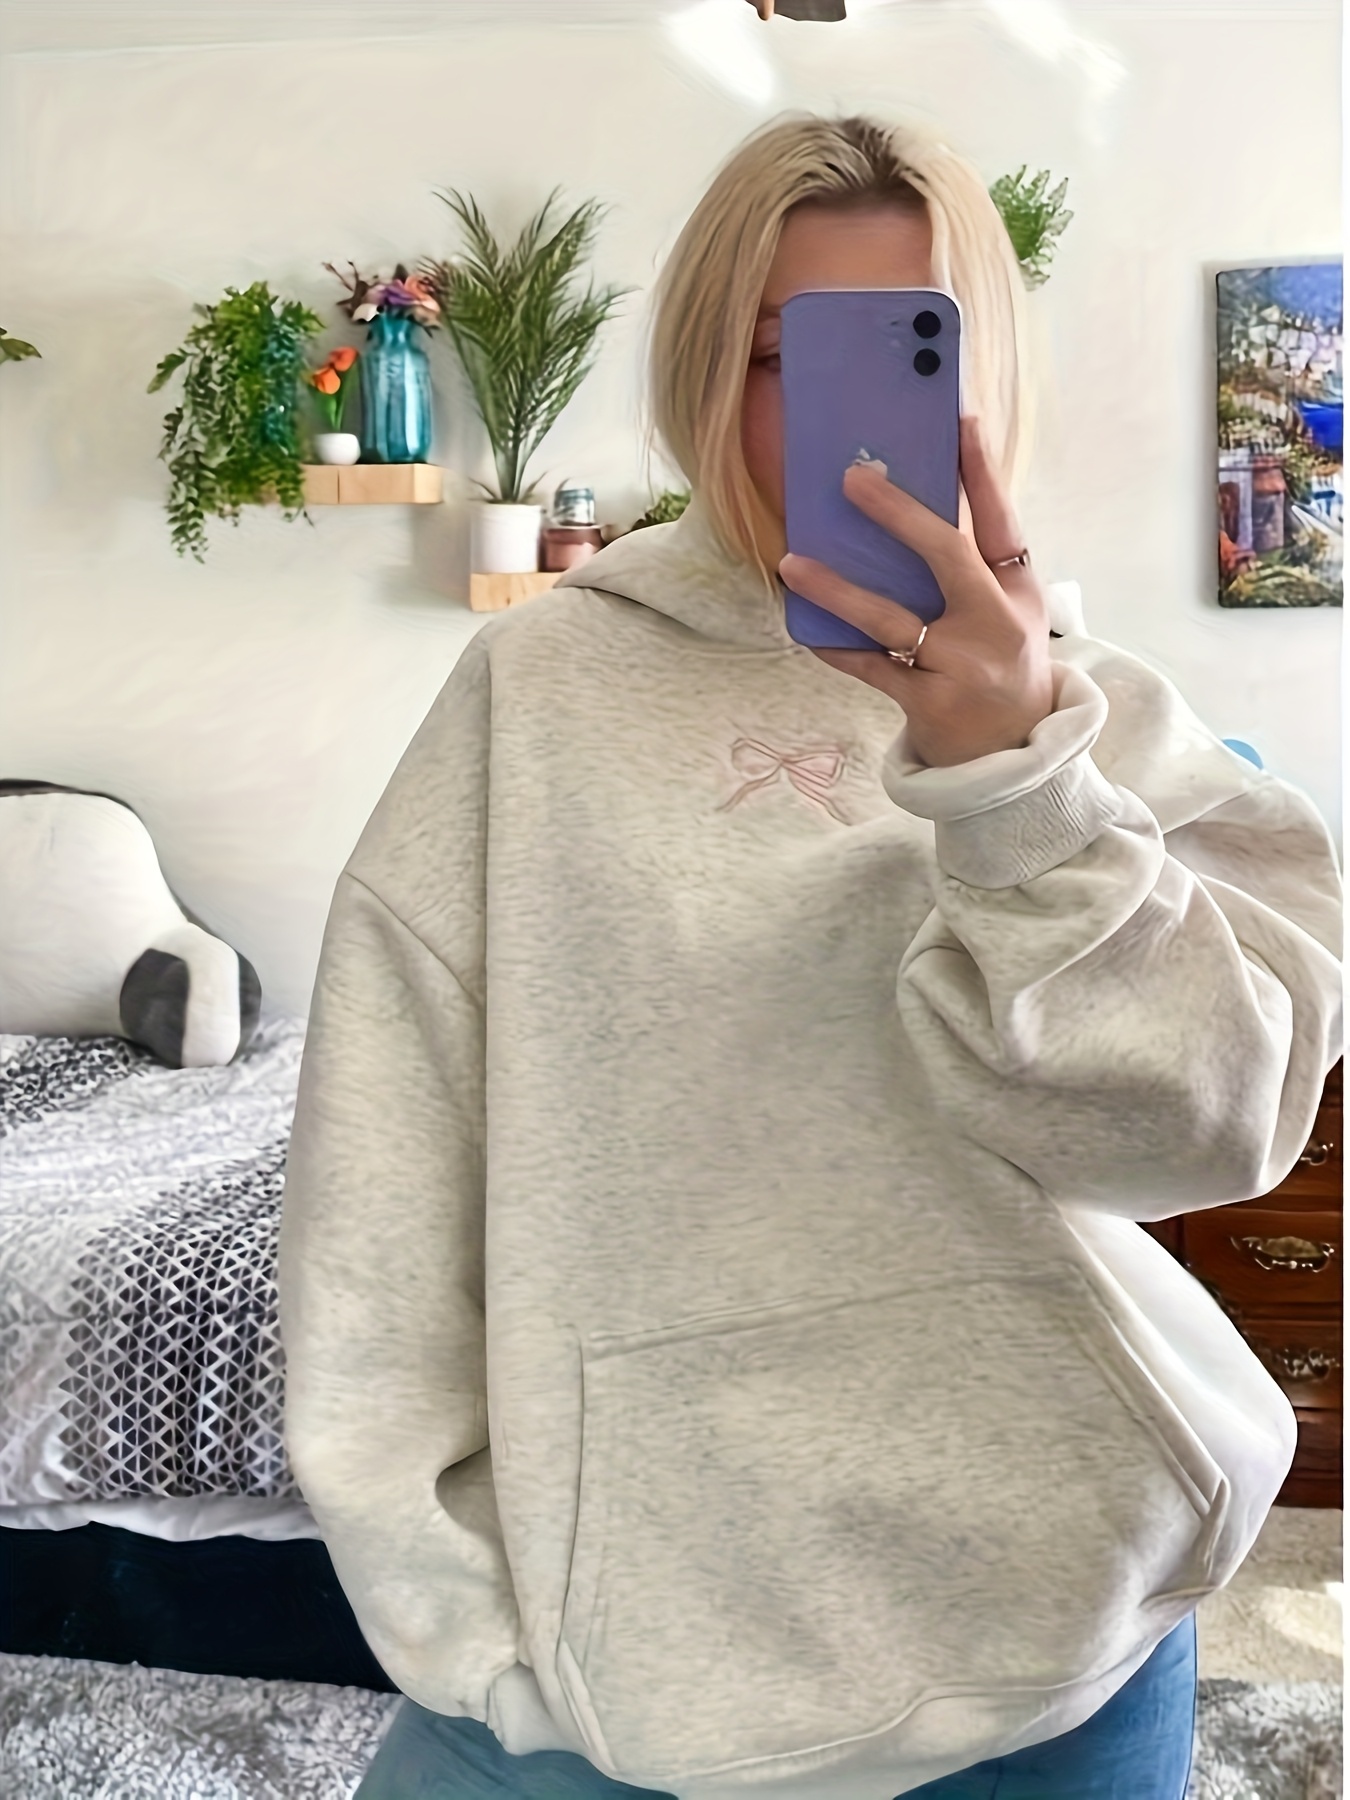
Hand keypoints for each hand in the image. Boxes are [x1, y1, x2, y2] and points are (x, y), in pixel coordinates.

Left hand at [779, 417, 1054, 767]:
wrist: (1013, 758)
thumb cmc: (1001, 666)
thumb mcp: (1010, 614)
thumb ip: (975, 566)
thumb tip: (911, 506)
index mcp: (1018, 592)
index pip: (1002, 520)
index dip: (982, 470)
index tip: (960, 419)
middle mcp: (995, 624)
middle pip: (948, 555)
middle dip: (900, 513)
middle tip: (854, 478)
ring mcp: (962, 666)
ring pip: (891, 618)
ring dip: (837, 589)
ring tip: (792, 563)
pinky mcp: (929, 703)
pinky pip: (870, 667)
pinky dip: (836, 647)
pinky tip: (804, 630)